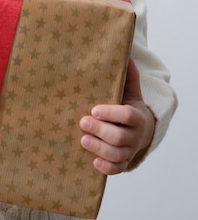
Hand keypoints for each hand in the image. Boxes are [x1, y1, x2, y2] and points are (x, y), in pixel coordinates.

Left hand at [79, 59, 155, 174]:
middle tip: (83, 122)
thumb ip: (129, 78)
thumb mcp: (132, 93)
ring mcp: (129, 151)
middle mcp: (135, 136)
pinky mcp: (123, 163)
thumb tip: (126, 56)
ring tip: (83, 140)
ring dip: (99, 148)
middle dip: (100, 130)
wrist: (142, 132)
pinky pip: (117, 169)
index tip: (94, 109)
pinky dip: (106, 167)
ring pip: (117, 154)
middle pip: (119, 137)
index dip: (111, 113)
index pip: (126, 116)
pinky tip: (94, 162)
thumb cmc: (130, 108)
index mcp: (136, 116)